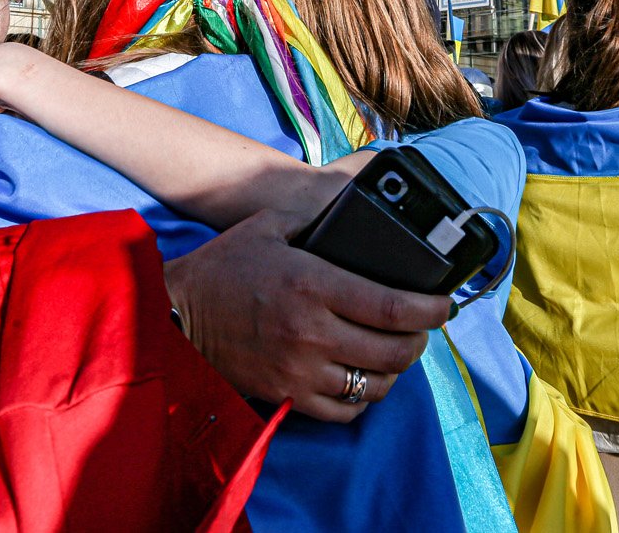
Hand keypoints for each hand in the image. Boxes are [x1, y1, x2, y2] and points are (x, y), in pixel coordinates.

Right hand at [164, 208, 450, 422]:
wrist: (175, 315)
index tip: (444, 304)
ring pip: (374, 384)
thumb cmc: (223, 268)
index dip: (431, 309)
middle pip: (394, 350)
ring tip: (395, 353)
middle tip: (422, 328)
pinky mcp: (287, 395)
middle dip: (420, 340)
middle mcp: (312, 331)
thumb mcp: (268, 225)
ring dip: (395, 371)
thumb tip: (355, 208)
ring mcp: (300, 369)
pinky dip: (363, 398)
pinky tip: (363, 378)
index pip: (393, 306)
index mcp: (313, 284)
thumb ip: (314, 216)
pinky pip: (344, 410)